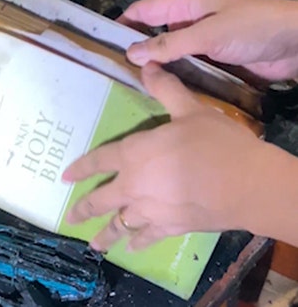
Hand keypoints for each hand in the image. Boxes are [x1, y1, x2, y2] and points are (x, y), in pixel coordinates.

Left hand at [62, 63, 266, 251]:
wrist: (247, 185)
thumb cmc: (216, 144)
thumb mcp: (190, 109)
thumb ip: (165, 89)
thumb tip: (147, 64)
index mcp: (133, 155)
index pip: (98, 161)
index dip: (80, 168)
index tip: (64, 177)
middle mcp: (133, 186)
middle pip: (101, 199)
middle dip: (83, 209)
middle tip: (69, 218)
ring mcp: (150, 210)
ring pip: (120, 224)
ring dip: (105, 234)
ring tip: (93, 244)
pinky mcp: (171, 227)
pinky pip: (147, 237)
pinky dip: (137, 242)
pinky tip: (131, 247)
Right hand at [118, 0, 297, 81]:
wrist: (296, 44)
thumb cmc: (252, 28)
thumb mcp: (207, 34)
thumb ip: (169, 44)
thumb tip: (130, 54)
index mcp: (185, 4)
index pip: (143, 11)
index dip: (120, 25)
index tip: (98, 44)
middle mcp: (190, 22)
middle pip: (154, 37)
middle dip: (136, 53)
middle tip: (111, 76)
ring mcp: (203, 44)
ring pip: (170, 58)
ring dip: (157, 72)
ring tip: (131, 92)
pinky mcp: (216, 64)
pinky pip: (189, 73)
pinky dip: (177, 82)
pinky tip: (162, 98)